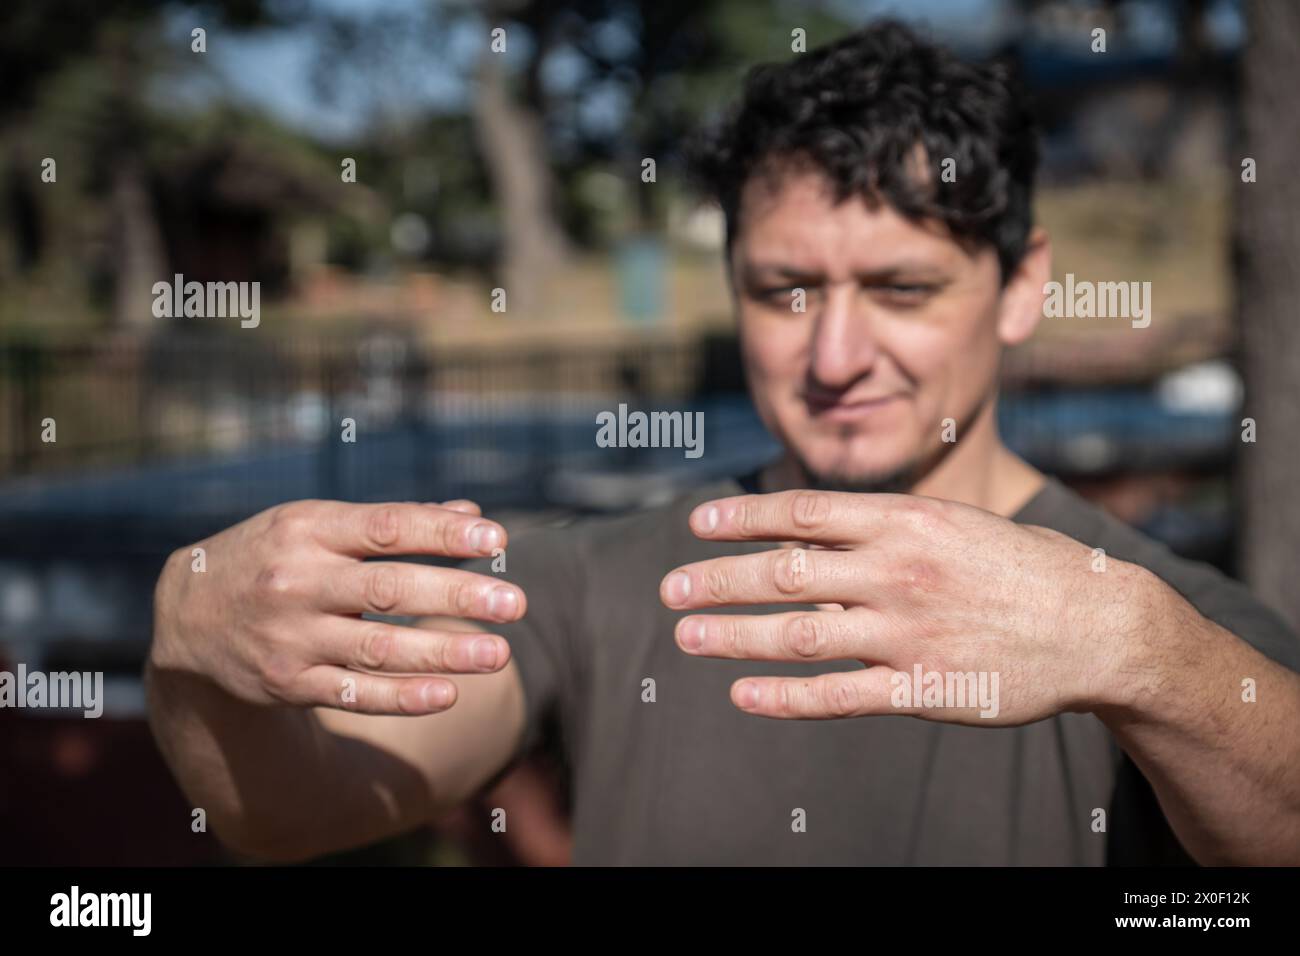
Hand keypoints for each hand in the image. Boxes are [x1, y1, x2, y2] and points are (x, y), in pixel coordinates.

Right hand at [150, 499, 525, 714]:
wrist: (185, 618)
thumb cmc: (274, 556)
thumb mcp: (318, 525)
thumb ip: (393, 522)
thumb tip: (473, 515)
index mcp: (309, 529)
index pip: (386, 526)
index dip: (443, 532)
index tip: (497, 538)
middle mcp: (297, 580)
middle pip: (389, 588)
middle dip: (457, 596)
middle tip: (515, 604)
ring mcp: (290, 635)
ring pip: (378, 647)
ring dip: (443, 652)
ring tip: (498, 654)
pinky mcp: (288, 683)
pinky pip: (353, 694)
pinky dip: (400, 696)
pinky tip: (447, 693)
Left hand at [660, 490, 1151, 724]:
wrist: (1098, 625)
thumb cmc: (1020, 568)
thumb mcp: (955, 523)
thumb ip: (886, 527)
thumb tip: (814, 528)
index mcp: (906, 522)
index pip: (803, 513)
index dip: (742, 519)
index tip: (697, 523)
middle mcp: (898, 572)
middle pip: (785, 573)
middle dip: (718, 579)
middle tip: (670, 587)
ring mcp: (907, 632)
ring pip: (800, 634)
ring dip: (733, 636)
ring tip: (686, 636)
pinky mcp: (922, 687)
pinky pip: (839, 695)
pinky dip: (785, 697)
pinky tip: (744, 696)